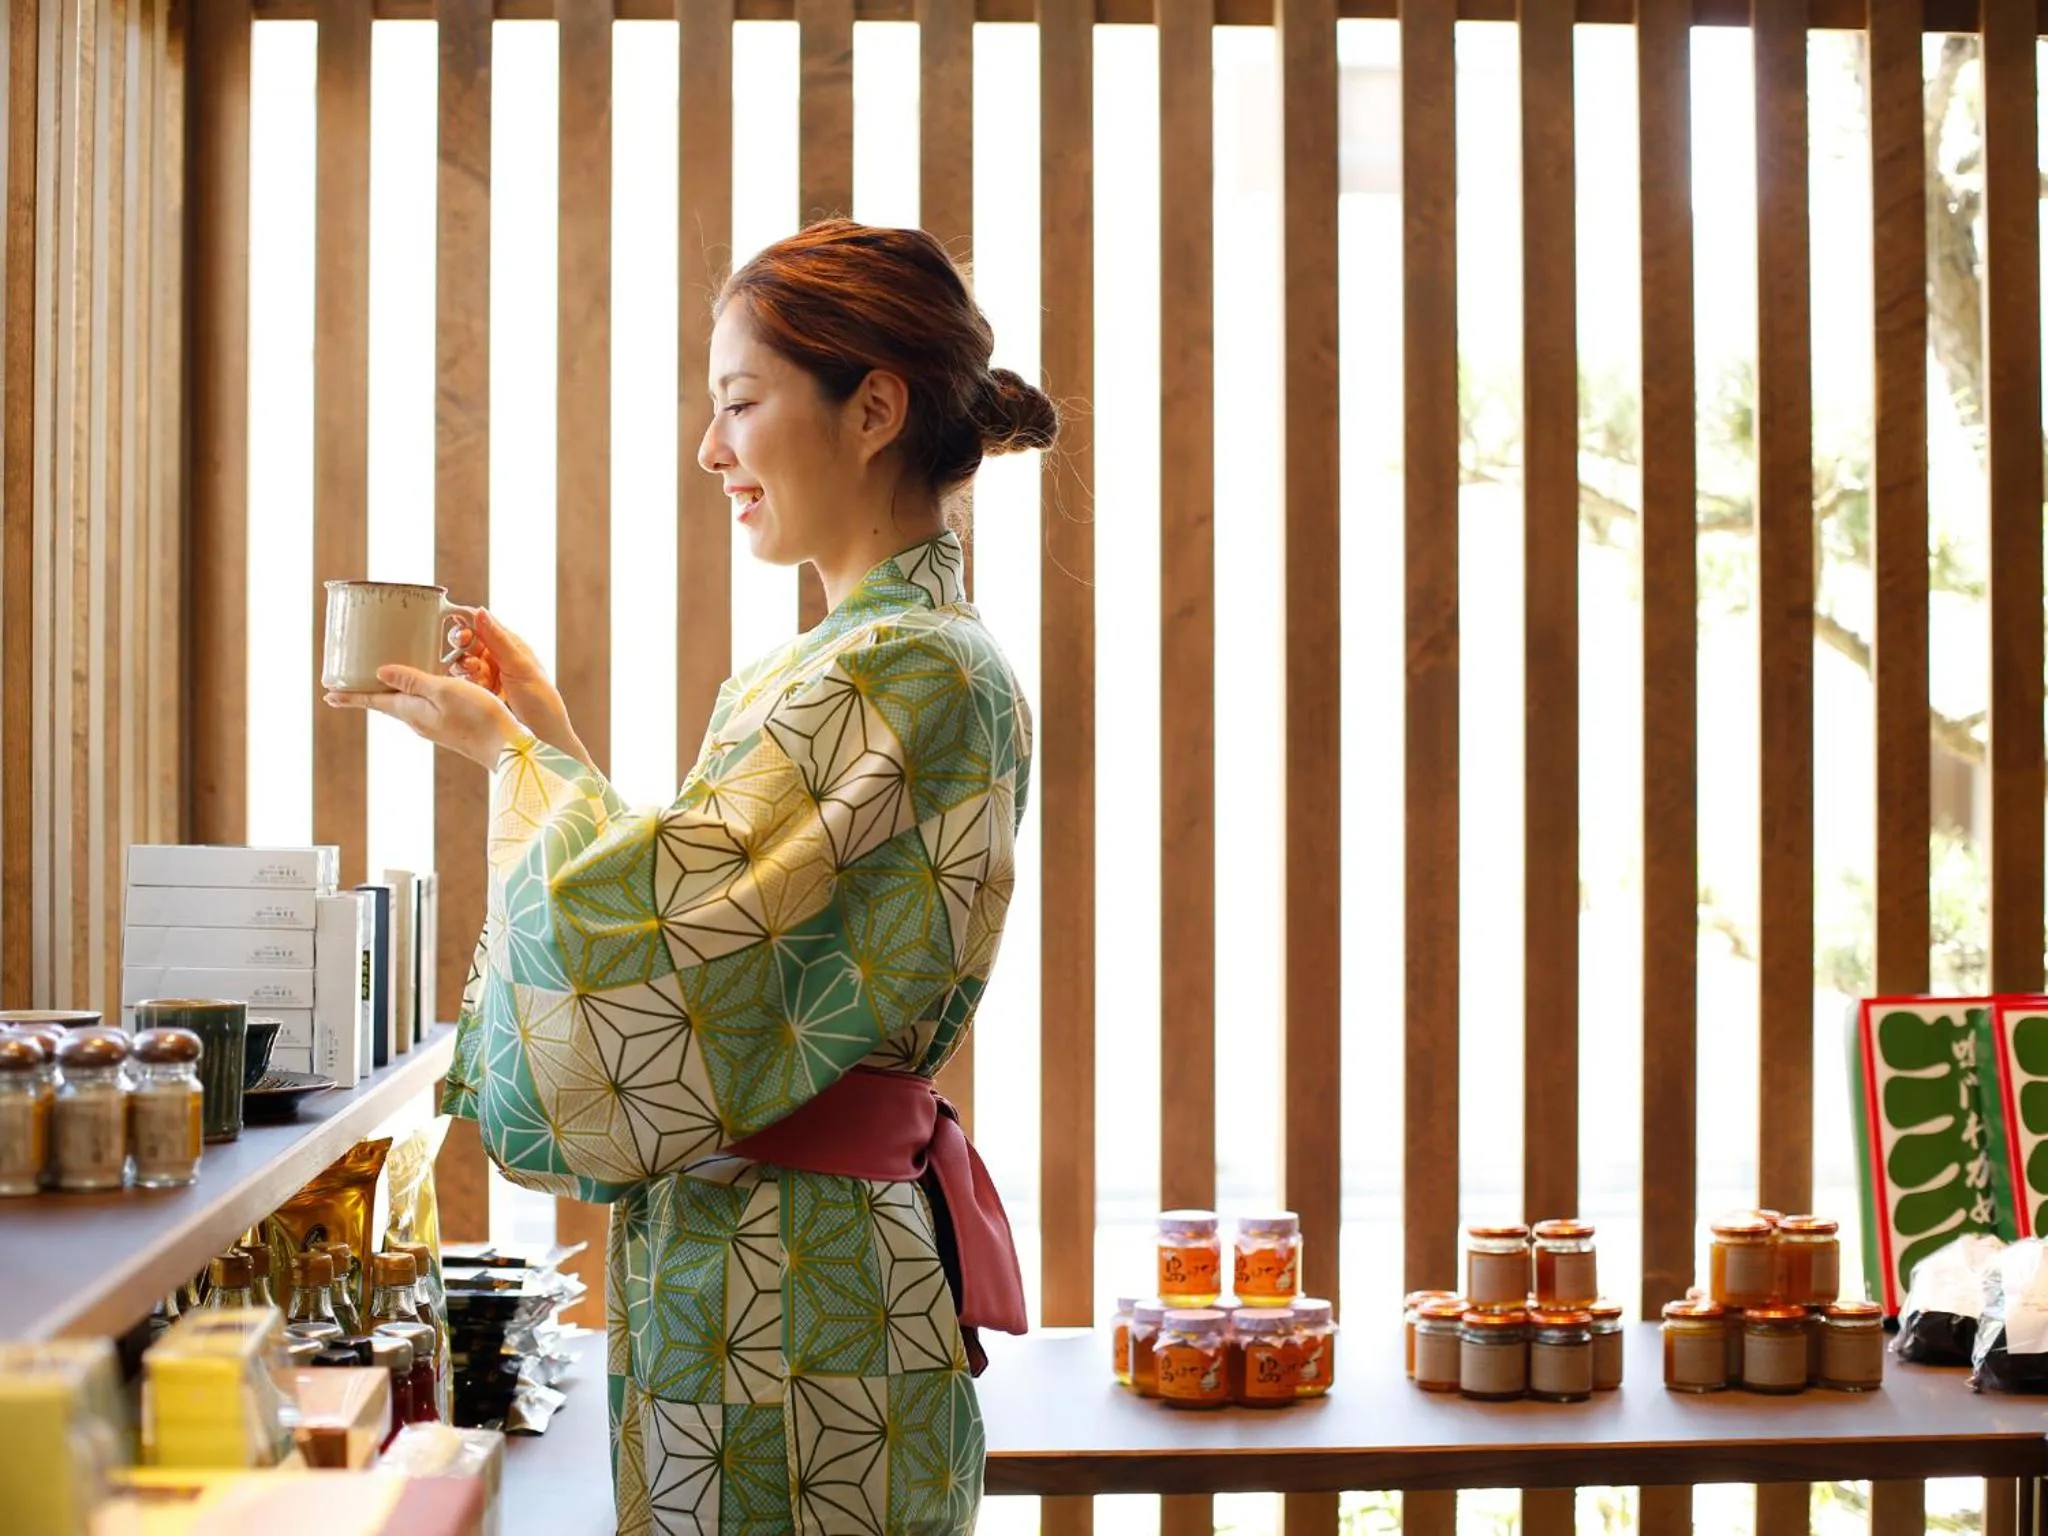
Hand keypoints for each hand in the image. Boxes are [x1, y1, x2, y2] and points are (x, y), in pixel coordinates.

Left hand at [324, 665, 524, 768]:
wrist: (507, 747)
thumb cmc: (477, 716)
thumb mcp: (443, 690)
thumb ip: (412, 680)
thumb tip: (379, 673)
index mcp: (412, 711)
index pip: (374, 702)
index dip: (351, 697)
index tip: (328, 695)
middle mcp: (418, 721)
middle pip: (386, 704)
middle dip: (367, 694)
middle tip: (348, 685)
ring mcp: (434, 726)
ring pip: (404, 705)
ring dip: (390, 694)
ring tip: (381, 682)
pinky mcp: (450, 726)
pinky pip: (423, 707)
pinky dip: (413, 695)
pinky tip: (421, 689)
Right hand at [447, 610, 590, 766]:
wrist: (542, 740)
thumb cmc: (541, 702)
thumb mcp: (521, 668)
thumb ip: (498, 640)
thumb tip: (480, 611)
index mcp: (512, 647)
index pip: (484, 624)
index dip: (467, 621)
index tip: (453, 624)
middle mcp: (498, 659)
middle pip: (469, 643)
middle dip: (462, 646)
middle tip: (465, 655)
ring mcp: (487, 677)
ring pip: (462, 662)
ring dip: (463, 667)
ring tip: (475, 676)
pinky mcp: (478, 695)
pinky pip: (461, 682)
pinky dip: (462, 683)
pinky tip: (469, 688)